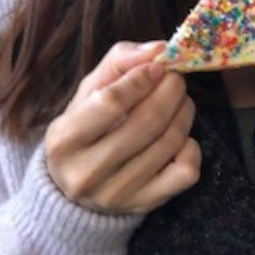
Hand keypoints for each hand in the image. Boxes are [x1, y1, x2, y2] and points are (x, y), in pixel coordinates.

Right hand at [45, 41, 200, 214]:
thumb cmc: (87, 126)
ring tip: (180, 100)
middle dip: (172, 90)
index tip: (158, 65)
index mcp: (64, 140)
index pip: (110, 102)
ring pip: (170, 142)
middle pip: (147, 122)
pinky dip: (191, 146)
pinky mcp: (144, 205)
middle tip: (176, 78)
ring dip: (184, 111)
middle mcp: (86, 173)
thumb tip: (159, 49)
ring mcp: (117, 194)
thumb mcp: (90, 90)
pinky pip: (186, 171)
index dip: (142, 78)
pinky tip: (179, 137)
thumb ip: (120, 61)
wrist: (75, 189)